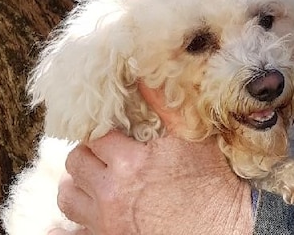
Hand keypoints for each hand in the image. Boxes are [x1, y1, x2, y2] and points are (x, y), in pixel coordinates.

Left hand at [55, 84, 252, 234]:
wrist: (227, 230)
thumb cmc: (212, 185)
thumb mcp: (191, 139)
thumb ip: (164, 106)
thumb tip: (145, 75)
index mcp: (130, 164)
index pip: (94, 137)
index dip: (103, 132)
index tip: (112, 133)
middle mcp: (112, 194)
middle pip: (75, 164)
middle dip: (87, 155)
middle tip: (103, 155)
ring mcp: (108, 223)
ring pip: (67, 198)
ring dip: (77, 186)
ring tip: (94, 181)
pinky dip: (66, 230)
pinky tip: (66, 224)